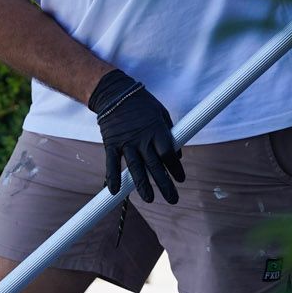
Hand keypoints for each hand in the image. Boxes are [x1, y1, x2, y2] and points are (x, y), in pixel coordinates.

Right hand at [87, 68, 185, 203]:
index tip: (181, 180)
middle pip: (155, 165)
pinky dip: (112, 177)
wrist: (115, 93)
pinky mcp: (111, 143)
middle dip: (165, 184)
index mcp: (157, 130)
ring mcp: (126, 142)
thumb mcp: (162, 114)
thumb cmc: (142, 103)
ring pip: (135, 168)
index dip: (175, 168)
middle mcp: (142, 139)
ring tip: (149, 199)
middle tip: (173, 199)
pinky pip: (111, 163)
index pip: (168, 154)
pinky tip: (115, 192)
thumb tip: (177, 155)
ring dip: (142, 185)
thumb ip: (171, 133)